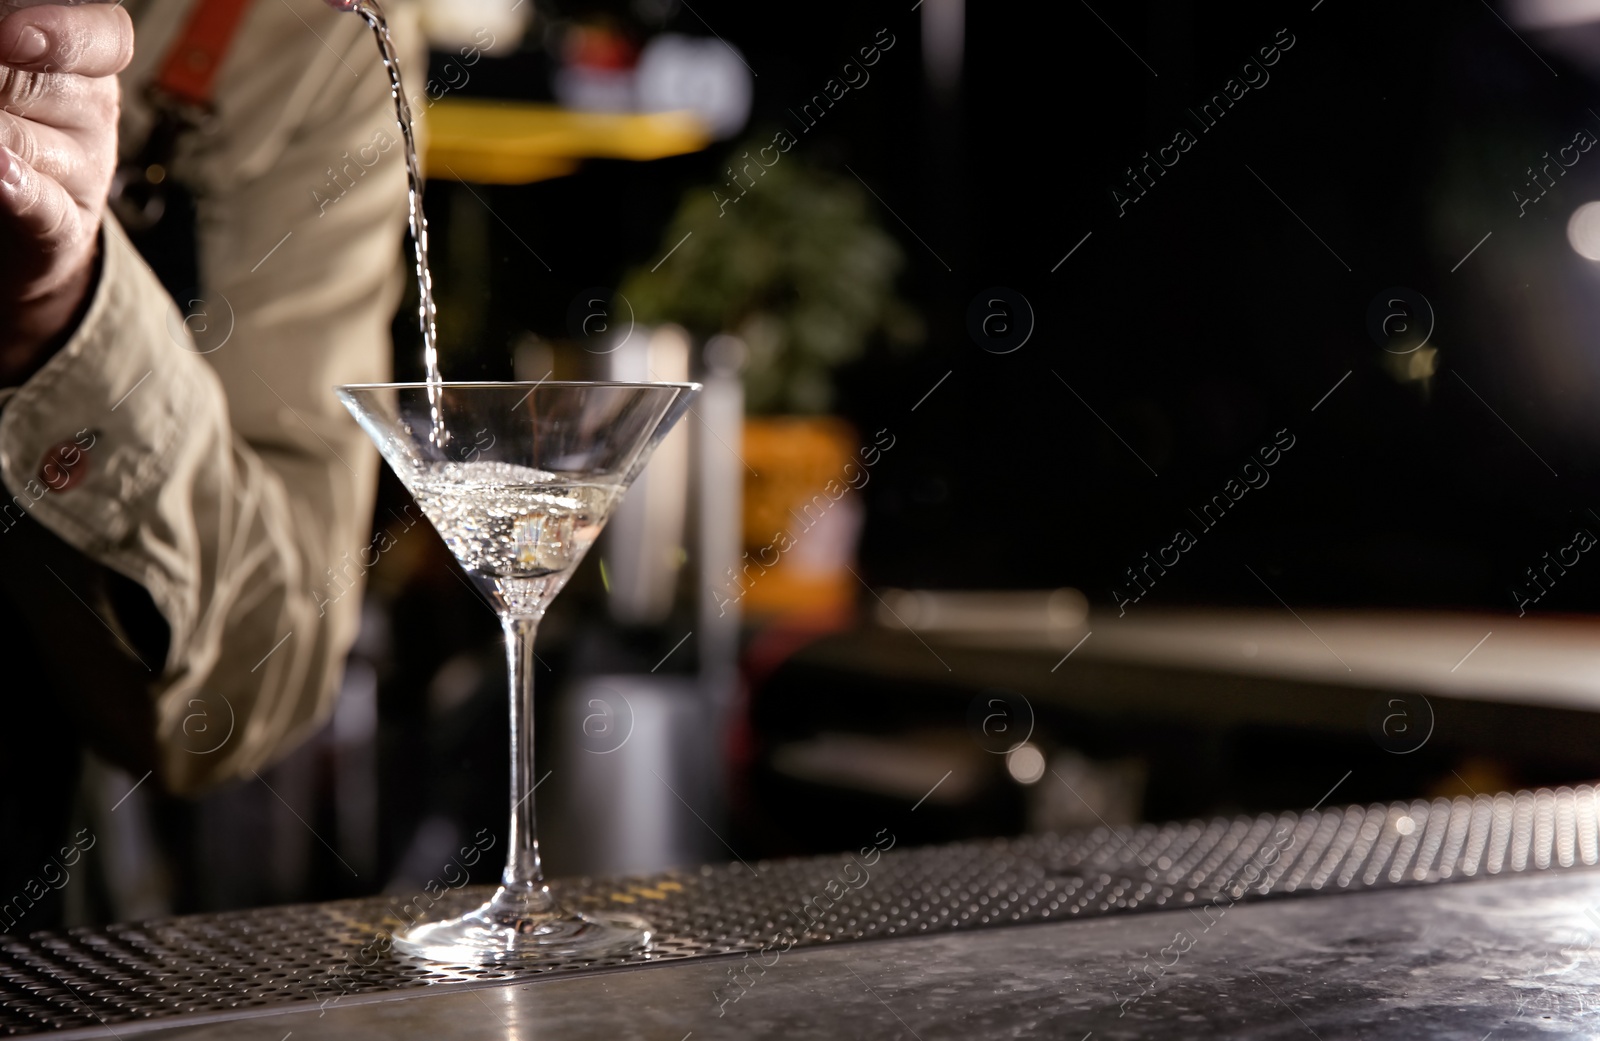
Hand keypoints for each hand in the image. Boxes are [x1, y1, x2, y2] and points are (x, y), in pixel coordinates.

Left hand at [0, 2, 132, 381]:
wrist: (25, 223)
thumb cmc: (11, 126)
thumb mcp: (18, 76)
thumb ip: (13, 55)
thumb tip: (2, 36)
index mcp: (92, 68)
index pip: (107, 37)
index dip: (63, 32)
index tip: (9, 34)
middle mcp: (95, 117)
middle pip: (45, 84)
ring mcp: (85, 175)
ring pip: (28, 142)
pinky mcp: (64, 229)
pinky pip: (42, 205)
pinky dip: (19, 188)